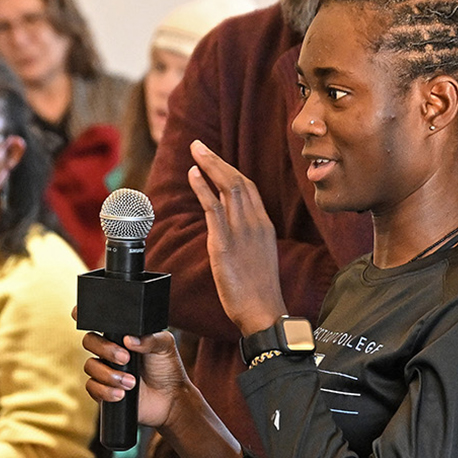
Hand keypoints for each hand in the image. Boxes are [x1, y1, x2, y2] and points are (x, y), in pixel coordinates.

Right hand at [80, 327, 190, 426]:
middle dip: (105, 349)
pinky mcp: (102, 390)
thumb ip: (151, 338)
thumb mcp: (165, 346)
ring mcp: (104, 370)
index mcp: (121, 335)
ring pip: (90, 366)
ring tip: (131, 383)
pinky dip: (106, 391)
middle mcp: (109, 351)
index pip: (98, 322)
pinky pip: (92, 387)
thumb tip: (130, 339)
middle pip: (89, 341)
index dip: (82, 316)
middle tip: (125, 358)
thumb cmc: (167, 368)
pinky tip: (121, 394)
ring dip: (110, 375)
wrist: (170, 399)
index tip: (77, 314)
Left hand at [186, 142, 286, 335]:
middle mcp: (255, 223)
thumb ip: (245, 238)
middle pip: (237, 180)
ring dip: (209, 165)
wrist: (263, 312)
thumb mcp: (257, 257)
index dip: (229, 170)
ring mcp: (241, 231)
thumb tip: (228, 228)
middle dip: (217, 160)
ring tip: (195, 150)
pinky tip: (194, 174)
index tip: (214, 159)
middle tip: (199, 145)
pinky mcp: (225, 243)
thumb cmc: (259, 292)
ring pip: (227, 187)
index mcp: (264, 226)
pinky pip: (214, 208)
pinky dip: (203, 187)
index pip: (248, 188)